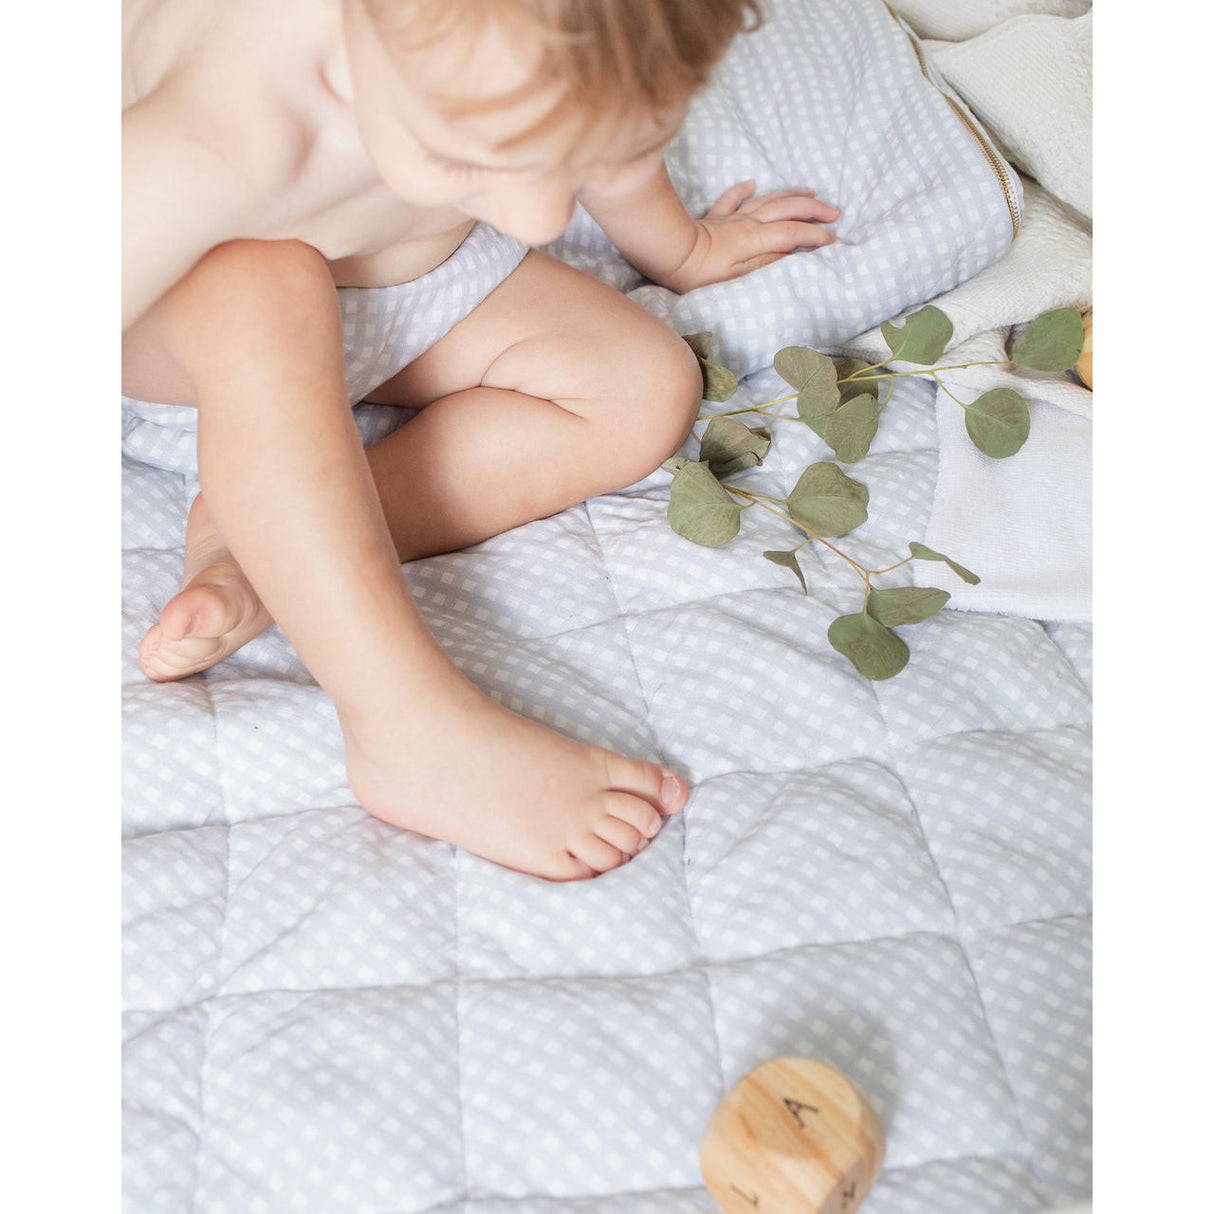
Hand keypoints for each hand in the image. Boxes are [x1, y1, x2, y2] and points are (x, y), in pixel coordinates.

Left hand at [660, 180, 838, 292]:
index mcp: (756, 238)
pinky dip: (743, 190)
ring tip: (810, 192)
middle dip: (813, 209)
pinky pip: (731, 199)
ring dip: (790, 195)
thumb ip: (767, 261)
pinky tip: (751, 183)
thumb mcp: (739, 276)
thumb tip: (792, 251)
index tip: (833, 240)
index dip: (815, 236)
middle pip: (787, 209)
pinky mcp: (713, 218)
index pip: (794, 233)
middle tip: (834, 212)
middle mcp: (748, 223)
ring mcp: (731, 218)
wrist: (669, 255)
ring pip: (767, 199)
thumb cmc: (701, 273)